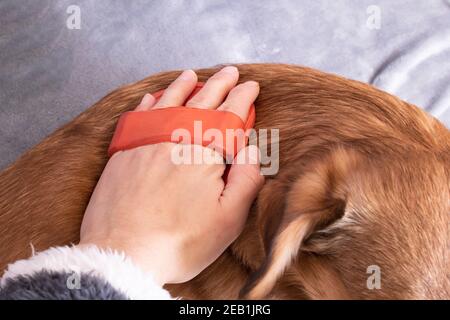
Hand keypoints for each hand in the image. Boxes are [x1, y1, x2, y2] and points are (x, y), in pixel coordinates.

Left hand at [79, 66, 263, 284]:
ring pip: (168, 103)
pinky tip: (153, 96)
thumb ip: (246, 179)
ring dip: (184, 86)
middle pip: (201, 102)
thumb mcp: (229, 219)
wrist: (123, 255)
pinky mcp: (122, 154)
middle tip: (230, 72)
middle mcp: (174, 139)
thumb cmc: (180, 242)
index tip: (251, 86)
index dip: (243, 97)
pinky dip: (149, 102)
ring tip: (193, 74)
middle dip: (220, 84)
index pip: (229, 114)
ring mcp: (144, 143)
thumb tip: (250, 147)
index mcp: (204, 153)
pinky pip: (138, 117)